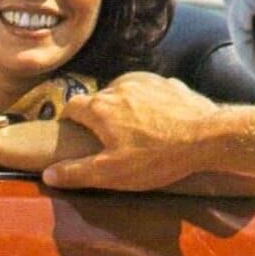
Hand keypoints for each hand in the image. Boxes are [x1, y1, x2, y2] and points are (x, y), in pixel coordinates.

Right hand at [42, 72, 220, 190]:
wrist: (207, 137)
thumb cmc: (157, 157)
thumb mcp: (112, 173)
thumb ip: (77, 172)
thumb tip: (47, 173)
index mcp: (100, 108)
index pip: (71, 106)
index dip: (70, 120)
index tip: (74, 133)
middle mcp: (118, 87)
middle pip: (98, 99)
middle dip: (98, 115)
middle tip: (108, 138)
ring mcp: (145, 82)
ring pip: (123, 92)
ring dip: (124, 107)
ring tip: (136, 130)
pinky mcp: (167, 82)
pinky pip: (149, 90)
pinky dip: (148, 102)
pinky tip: (159, 120)